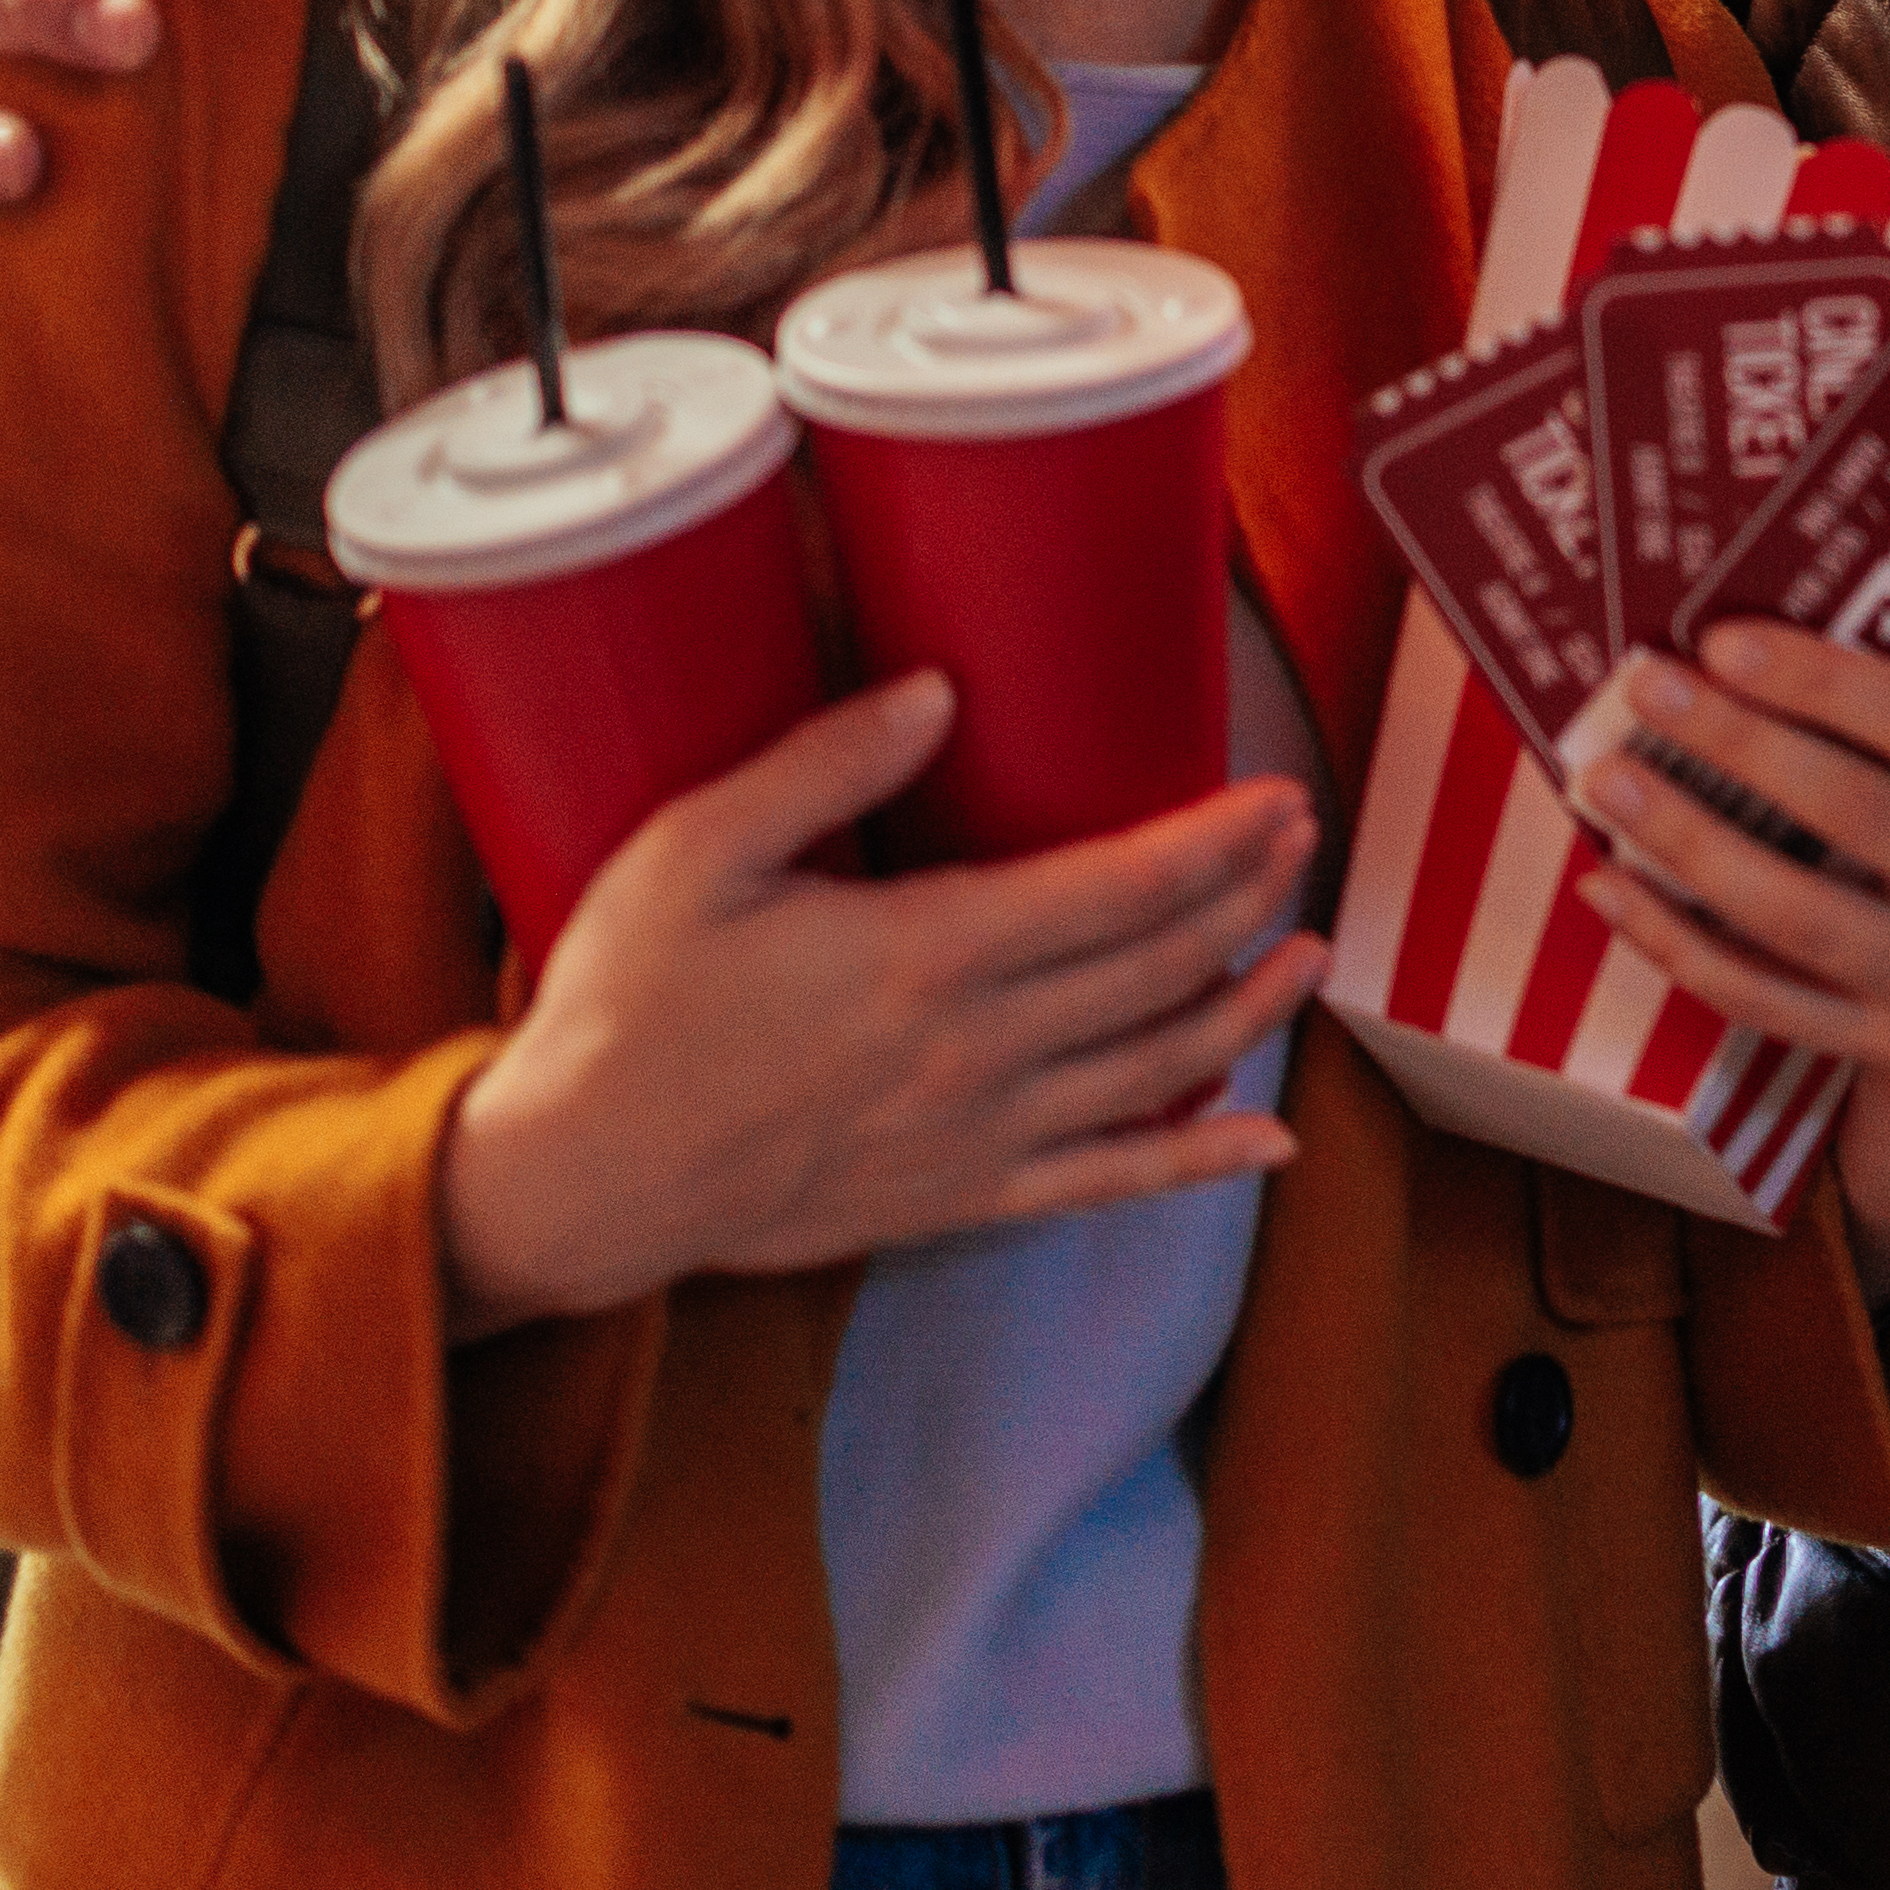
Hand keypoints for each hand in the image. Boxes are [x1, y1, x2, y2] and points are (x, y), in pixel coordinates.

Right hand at [433, 680, 1319, 1332]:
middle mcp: (973, 1053)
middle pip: (1158, 970)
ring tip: (1310, 955)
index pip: (1118, 889)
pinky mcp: (955, 1199)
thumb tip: (938, 690)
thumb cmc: (623, 1006)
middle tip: (1300, 842)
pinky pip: (1107, 1185)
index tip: (1275, 794)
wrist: (578, 1177)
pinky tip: (1270, 1147)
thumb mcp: (695, 852)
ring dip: (1250, 1010)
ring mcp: (974, 1137)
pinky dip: (1200, 1165)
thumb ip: (824, 766)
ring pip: (1157, 1073)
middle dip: (1247, 900)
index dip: (1214, 841)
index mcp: (923, 955)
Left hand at [1560, 619, 1889, 1292]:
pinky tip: (1611, 888)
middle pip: (1860, 814)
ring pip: (1798, 915)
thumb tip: (1753, 657)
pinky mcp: (1887, 1049)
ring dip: (1689, 843)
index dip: (1824, 682)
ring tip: (1608, 783)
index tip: (1725, 643)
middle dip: (1740, 744)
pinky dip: (1674, 941)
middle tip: (1649, 690)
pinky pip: (1760, 996)